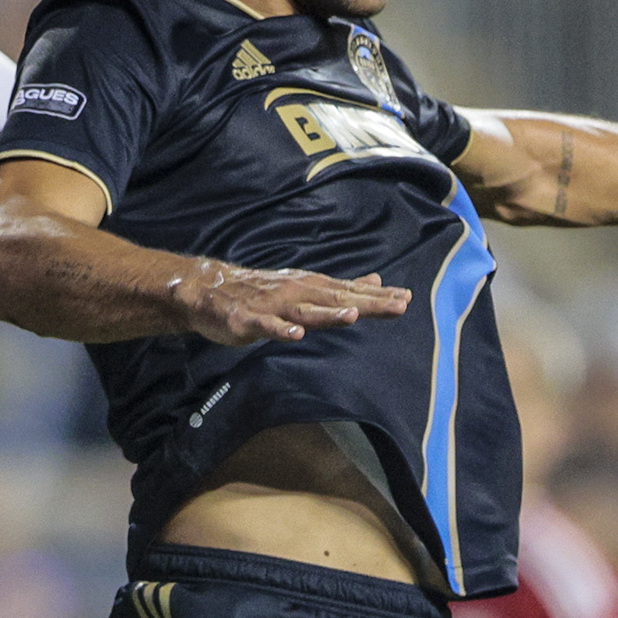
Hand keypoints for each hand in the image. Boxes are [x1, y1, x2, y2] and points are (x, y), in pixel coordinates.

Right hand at [174, 262, 412, 345]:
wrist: (210, 289)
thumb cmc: (262, 291)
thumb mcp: (306, 286)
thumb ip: (341, 289)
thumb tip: (377, 282)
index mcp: (310, 288)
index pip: (350, 293)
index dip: (378, 298)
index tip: (407, 299)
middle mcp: (296, 293)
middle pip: (336, 300)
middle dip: (367, 305)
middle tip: (398, 306)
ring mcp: (273, 307)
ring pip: (305, 312)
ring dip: (328, 314)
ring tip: (352, 316)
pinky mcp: (249, 320)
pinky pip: (267, 326)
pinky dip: (282, 329)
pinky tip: (296, 334)